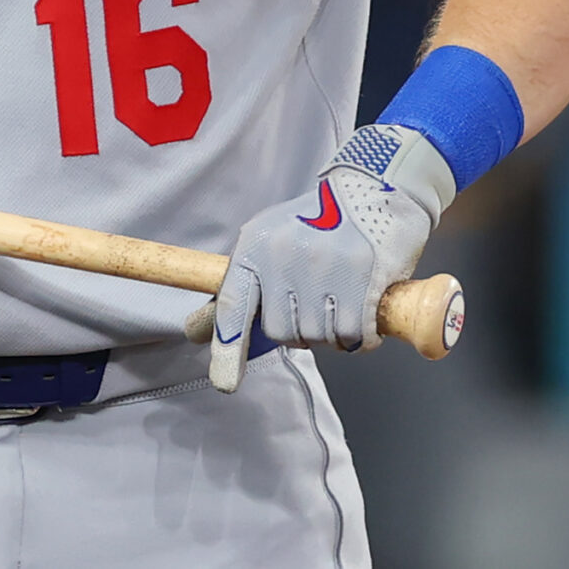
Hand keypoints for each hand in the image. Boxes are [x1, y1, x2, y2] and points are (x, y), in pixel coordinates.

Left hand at [185, 123, 453, 392]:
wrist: (371, 185)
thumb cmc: (316, 221)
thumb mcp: (270, 240)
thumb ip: (244, 286)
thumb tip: (196, 331)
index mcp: (255, 248)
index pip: (234, 305)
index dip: (227, 346)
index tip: (225, 383)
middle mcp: (284, 257)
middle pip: (282, 331)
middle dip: (299, 333)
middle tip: (316, 311)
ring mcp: (323, 266)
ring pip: (319, 337)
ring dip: (332, 335)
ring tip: (341, 306)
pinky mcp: (362, 275)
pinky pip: (354, 334)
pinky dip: (360, 338)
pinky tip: (364, 316)